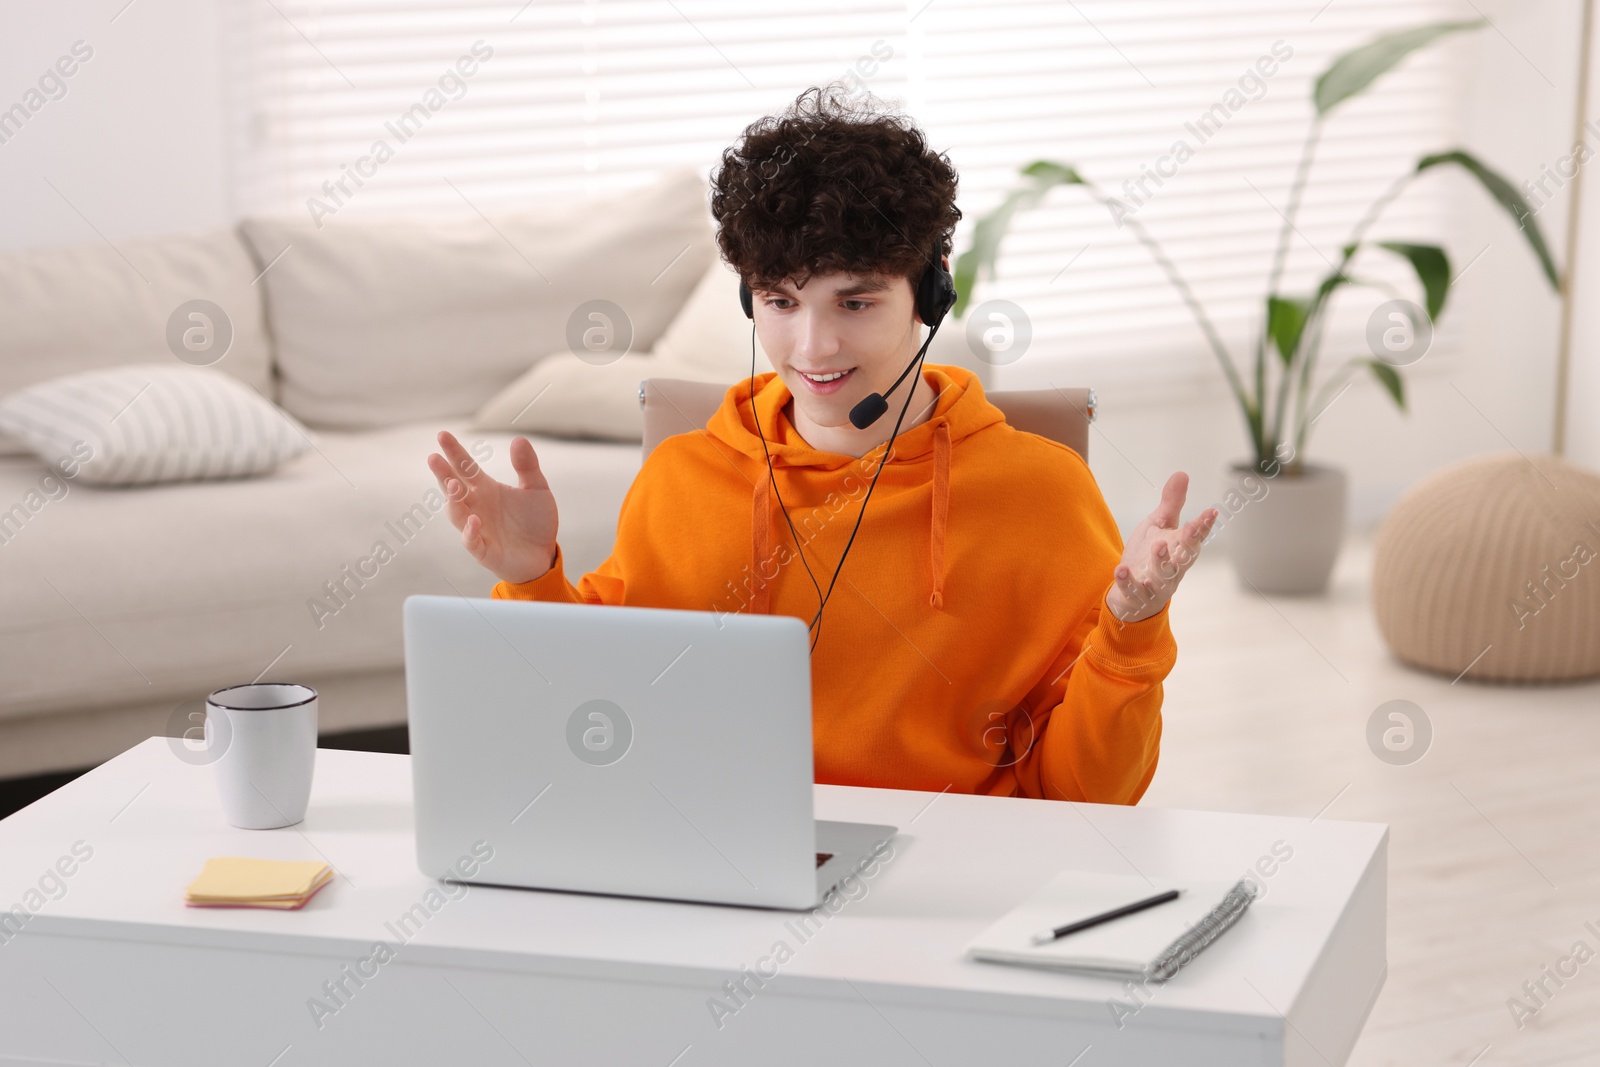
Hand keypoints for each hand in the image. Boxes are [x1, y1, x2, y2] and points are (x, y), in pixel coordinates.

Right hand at [427, 431, 557, 584]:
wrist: (543, 555)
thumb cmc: (535, 522)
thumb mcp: (537, 489)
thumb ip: (527, 466)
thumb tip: (519, 439)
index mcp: (486, 489)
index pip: (465, 467)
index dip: (454, 452)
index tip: (442, 435)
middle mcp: (476, 507)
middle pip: (453, 488)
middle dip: (443, 473)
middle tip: (433, 458)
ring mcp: (477, 529)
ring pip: (456, 514)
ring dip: (452, 501)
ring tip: (452, 485)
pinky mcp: (484, 551)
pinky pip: (471, 541)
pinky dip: (470, 532)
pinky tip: (474, 520)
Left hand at [1104, 472, 1215, 623]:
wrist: (1132, 594)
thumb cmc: (1149, 555)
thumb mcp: (1159, 526)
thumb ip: (1171, 504)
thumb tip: (1182, 473)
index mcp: (1180, 550)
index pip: (1194, 538)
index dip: (1203, 526)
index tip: (1211, 512)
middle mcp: (1172, 569)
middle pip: (1184, 558)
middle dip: (1188, 543)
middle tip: (1189, 527)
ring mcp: (1156, 585)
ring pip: (1163, 576)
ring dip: (1161, 561)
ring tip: (1158, 545)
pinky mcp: (1136, 596)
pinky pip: (1133, 591)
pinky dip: (1128, 582)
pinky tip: (1121, 569)